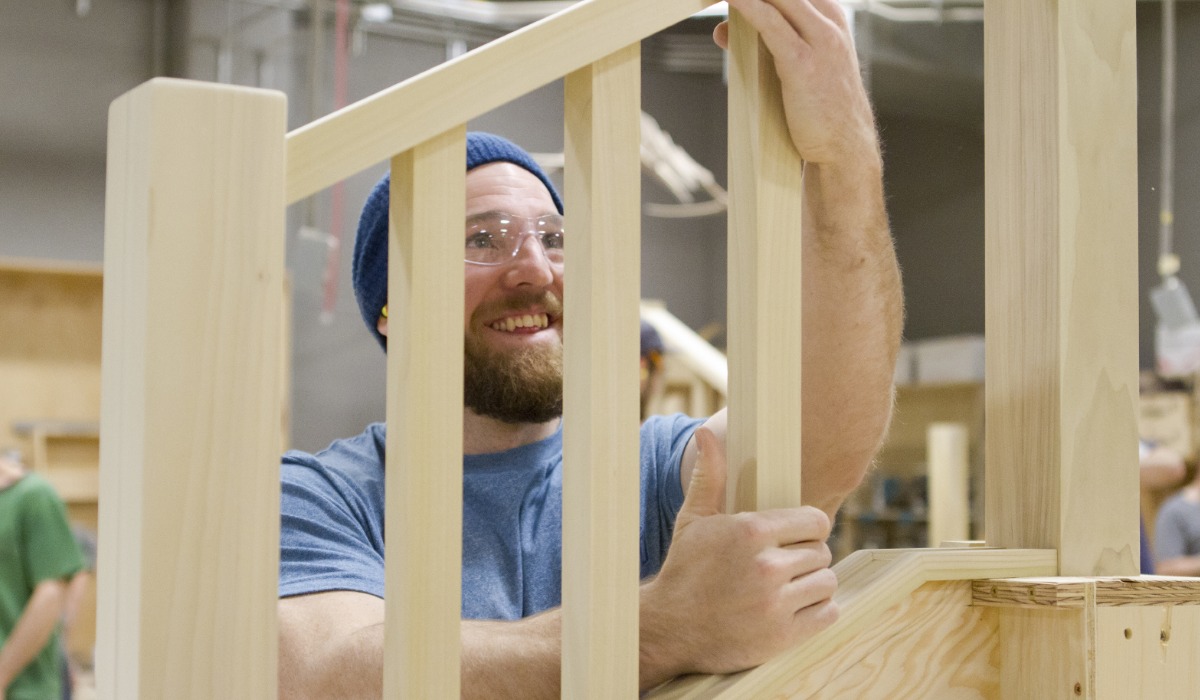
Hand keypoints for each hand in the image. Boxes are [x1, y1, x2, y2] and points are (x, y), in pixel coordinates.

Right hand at [640, 428, 837, 682]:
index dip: (807, 529)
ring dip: (812, 585)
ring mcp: (776, 603)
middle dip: (805, 557)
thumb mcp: (693, 519)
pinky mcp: (783, 636)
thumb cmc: (684, 570)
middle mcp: (766, 566)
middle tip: (783, 565)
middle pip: (821, 552)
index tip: (792, 538)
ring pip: (827, 582)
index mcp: (750, 531)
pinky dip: (818, 611)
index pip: (815, 521)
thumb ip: (710, 475)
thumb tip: (706, 434)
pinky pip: (828, 614)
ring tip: (787, 587)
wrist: (670, 629)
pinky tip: (794, 607)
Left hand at [714, 0, 878, 165]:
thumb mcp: (798, 65)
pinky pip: (771, 24)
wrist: (845, 145)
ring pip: (780, 0)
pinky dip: (749, 8)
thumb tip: (722, 31)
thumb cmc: (819, 109)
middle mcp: (829, 23)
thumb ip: (766, 42)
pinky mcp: (803, 64)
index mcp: (831, 18)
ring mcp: (820, 42)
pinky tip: (732, 0)